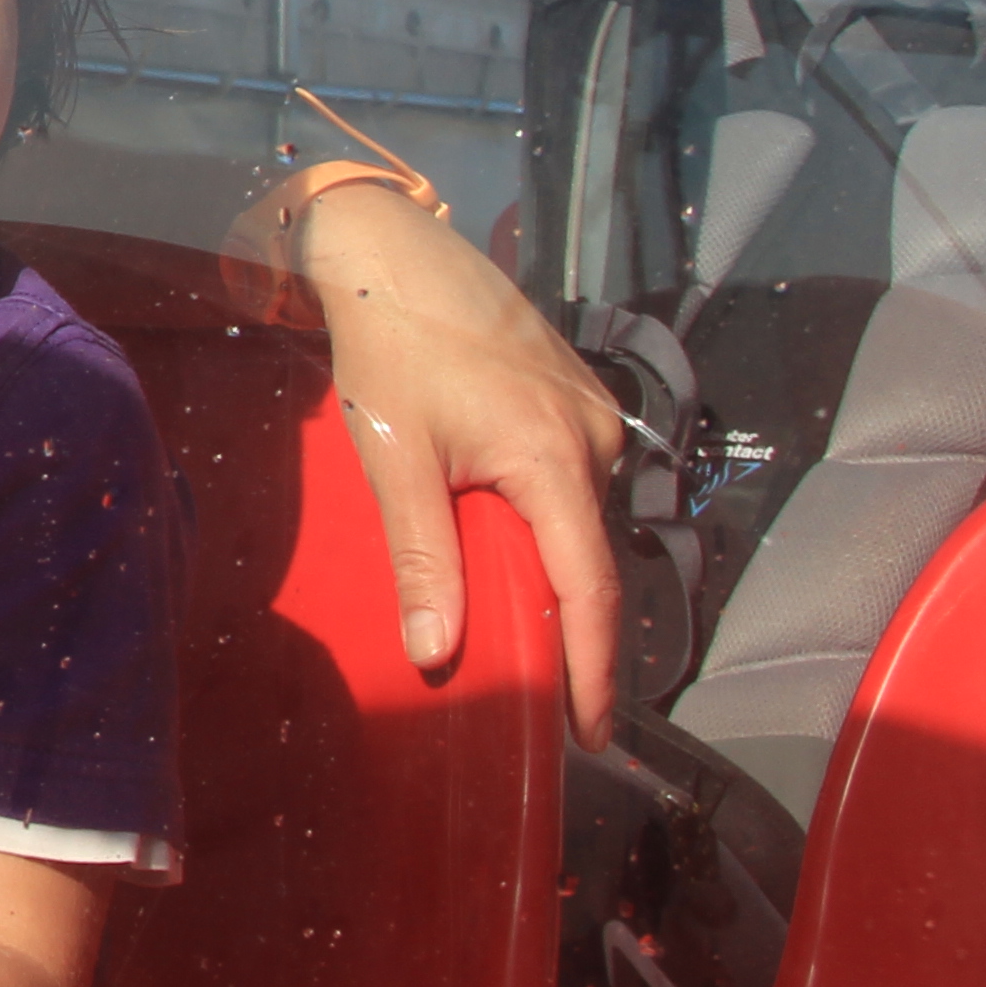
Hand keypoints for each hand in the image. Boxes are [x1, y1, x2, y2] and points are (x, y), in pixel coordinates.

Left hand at [299, 180, 627, 746]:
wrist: (394, 254)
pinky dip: (546, 525)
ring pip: (578, 520)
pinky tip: (513, 551)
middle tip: (551, 703)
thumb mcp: (397, 460)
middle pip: (589, 557)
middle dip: (574, 632)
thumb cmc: (390, 350)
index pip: (590, 587)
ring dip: (554, 573)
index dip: (593, 668)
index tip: (591, 733)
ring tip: (528, 637)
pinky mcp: (575, 398)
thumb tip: (435, 652)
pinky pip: (570, 482)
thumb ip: (424, 557)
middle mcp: (595, 440)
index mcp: (556, 459)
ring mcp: (593, 415)